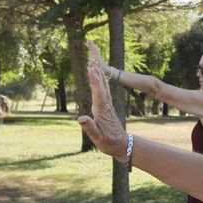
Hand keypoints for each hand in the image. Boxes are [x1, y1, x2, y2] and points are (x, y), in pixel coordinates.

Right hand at [77, 41, 127, 159]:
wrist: (121, 145)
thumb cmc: (108, 143)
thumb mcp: (98, 138)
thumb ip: (90, 127)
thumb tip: (81, 118)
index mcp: (102, 111)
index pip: (98, 93)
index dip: (94, 81)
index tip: (91, 69)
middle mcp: (105, 105)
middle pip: (101, 85)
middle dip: (96, 72)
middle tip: (91, 57)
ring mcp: (106, 104)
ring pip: (102, 85)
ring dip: (98, 73)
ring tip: (93, 61)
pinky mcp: (106, 105)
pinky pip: (102, 89)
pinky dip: (99, 80)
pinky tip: (97, 75)